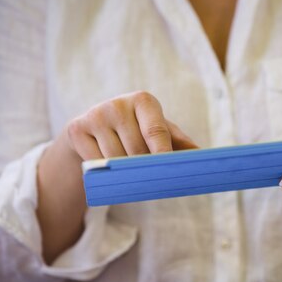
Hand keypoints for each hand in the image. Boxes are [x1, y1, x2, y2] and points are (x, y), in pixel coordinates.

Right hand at [37, 91, 197, 263]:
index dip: (163, 153)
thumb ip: (180, 142)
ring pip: (115, 159)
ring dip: (123, 172)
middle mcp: (118, 104)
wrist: (91, 130)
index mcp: (144, 101)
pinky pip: (95, 162)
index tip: (169, 171)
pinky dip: (105, 171)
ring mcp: (95, 115)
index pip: (156, 131)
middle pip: (136, 150)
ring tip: (129, 174)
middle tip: (149, 181)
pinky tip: (109, 170)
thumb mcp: (157, 131)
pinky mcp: (77, 129)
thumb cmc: (134, 131)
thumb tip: (204, 157)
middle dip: (143, 168)